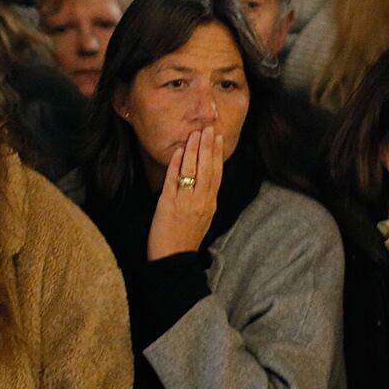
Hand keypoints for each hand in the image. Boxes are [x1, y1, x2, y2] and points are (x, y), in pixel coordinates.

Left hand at [147, 127, 222, 259]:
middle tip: (209, 128)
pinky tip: (178, 151)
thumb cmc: (186, 240)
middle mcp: (201, 200)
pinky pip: (174, 179)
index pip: (217, 173)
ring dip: (193, 149)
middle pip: (207, 168)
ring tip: (195, 134)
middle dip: (208, 146)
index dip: (218, 154)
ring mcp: (186, 201)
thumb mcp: (203, 218)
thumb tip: (204, 180)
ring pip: (192, 170)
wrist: (173, 260)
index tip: (219, 137)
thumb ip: (204, 199)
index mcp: (210, 204)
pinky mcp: (168, 203)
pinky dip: (176, 164)